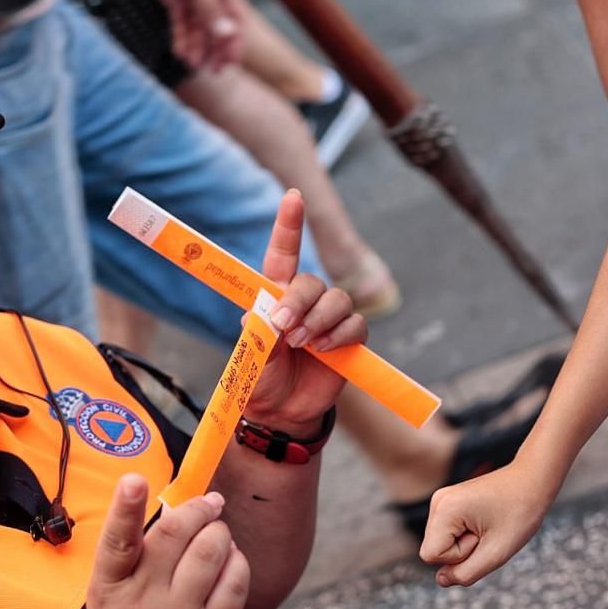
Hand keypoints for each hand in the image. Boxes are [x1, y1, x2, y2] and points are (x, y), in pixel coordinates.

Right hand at [88, 475, 250, 608]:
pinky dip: (236, 560)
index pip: (115, 543)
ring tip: (215, 535)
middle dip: (197, 508)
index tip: (133, 479)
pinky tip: (228, 563)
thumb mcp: (109, 594)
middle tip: (208, 502)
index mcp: (108, 588)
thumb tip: (176, 504)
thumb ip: (131, 553)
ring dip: (219, 531)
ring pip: (212, 550)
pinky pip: (236, 579)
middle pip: (174, 535)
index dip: (124, 508)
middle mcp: (142, 603)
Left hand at [158, 0, 246, 71]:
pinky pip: (181, 24)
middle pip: (218, 25)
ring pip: (198, 28)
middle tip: (214, 71)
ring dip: (197, 47)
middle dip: (216, 48)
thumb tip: (227, 34)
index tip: (230, 63)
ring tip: (191, 64)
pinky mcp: (175, 1)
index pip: (235, 18)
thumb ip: (211, 10)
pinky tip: (180, 54)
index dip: (234, 41)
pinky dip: (181, 39)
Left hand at [243, 190, 367, 433]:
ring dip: (318, 321)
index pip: (284, 253)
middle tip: (283, 327)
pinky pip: (355, 325)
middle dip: (298, 301)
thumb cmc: (262, 377)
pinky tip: (324, 351)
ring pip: (337, 301)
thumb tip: (273, 311)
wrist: (280, 412)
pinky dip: (339, 336)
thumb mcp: (252, 351)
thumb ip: (261, 328)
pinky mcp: (349, 339)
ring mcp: (329, 319)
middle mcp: (305, 301)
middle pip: (311, 281)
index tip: (292, 196)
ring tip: (302, 344)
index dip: (288, 224)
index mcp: (276, 294)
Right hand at [419, 463, 558, 586]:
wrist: (532, 480)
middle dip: (463, 550)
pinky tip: (484, 522)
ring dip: (465, 543)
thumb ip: (466, 573)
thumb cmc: (520, 513)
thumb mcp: (496, 553)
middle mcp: (438, 501)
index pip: (431, 555)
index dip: (459, 557)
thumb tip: (442, 580)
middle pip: (434, 549)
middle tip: (488, 531)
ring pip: (441, 543)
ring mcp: (442, 500)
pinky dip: (466, 535)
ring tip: (487, 526)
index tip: (482, 537)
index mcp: (445, 509)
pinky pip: (448, 534)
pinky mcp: (449, 502)